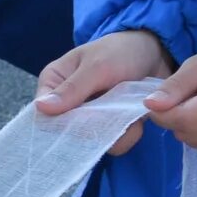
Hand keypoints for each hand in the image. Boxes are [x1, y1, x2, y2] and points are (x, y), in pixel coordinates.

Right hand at [34, 28, 175, 153]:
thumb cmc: (120, 51)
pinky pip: (113, 145)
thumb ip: (72, 89)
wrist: (156, 53)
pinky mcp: (110, 128)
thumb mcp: (97, 66)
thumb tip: (41, 108)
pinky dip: (128, 134)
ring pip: (93, 142)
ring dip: (115, 132)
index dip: (59, 123)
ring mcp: (89, 119)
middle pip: (68, 132)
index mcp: (53, 83)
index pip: (43, 113)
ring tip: (130, 111)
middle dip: (94, 127)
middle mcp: (66, 104)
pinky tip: (138, 120)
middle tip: (114, 110)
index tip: (84, 118)